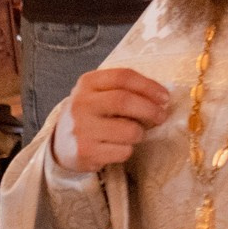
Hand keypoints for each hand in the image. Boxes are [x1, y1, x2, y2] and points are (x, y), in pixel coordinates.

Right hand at [53, 67, 170, 172]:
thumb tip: (163, 97)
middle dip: (150, 109)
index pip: (123, 76)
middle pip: (124, 101)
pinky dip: (128, 150)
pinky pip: (123, 151)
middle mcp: (81, 103)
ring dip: (140, 133)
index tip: (165, 97)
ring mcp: (81, 128)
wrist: (62, 143)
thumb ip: (127, 90)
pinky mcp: (85, 151)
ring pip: (129, 130)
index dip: (149, 86)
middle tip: (161, 116)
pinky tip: (118, 147)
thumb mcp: (101, 93)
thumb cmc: (93, 114)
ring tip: (133, 133)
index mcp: (88, 83)